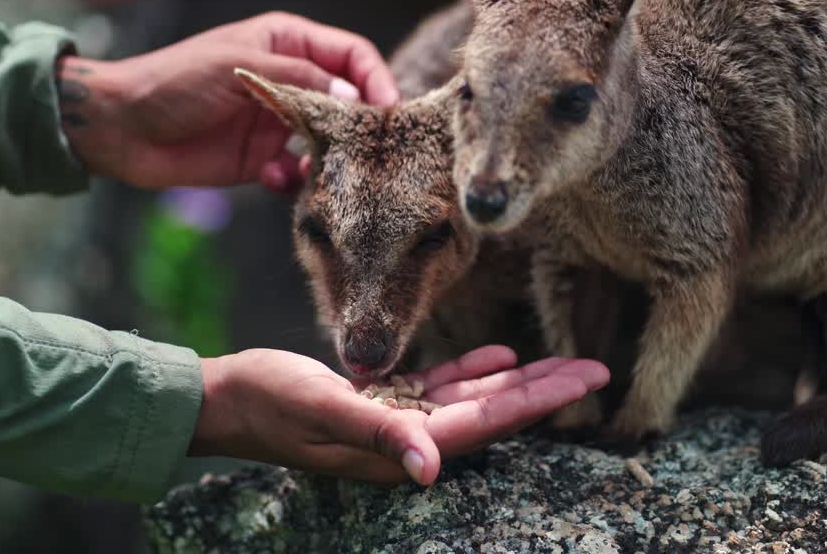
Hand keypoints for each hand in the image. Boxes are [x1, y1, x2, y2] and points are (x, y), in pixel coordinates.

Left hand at [56, 12, 398, 191]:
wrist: (121, 127)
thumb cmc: (174, 81)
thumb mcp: (239, 67)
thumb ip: (299, 80)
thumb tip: (354, 99)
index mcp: (287, 43)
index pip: (351, 55)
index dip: (375, 78)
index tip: (390, 109)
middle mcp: (291, 81)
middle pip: (349, 100)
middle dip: (363, 125)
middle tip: (377, 152)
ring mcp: (277, 123)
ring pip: (328, 141)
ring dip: (333, 159)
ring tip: (332, 174)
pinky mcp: (262, 160)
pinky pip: (297, 175)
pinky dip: (295, 183)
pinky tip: (275, 181)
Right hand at [187, 346, 608, 486]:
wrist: (228, 399)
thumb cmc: (270, 402)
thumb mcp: (322, 410)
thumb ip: (380, 435)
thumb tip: (432, 468)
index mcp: (404, 447)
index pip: (489, 423)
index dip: (542, 401)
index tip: (589, 379)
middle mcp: (411, 440)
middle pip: (495, 413)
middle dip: (548, 391)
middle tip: (598, 368)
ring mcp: (398, 421)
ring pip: (475, 399)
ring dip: (519, 381)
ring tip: (565, 362)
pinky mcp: (382, 401)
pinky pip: (441, 388)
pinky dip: (474, 372)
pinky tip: (502, 357)